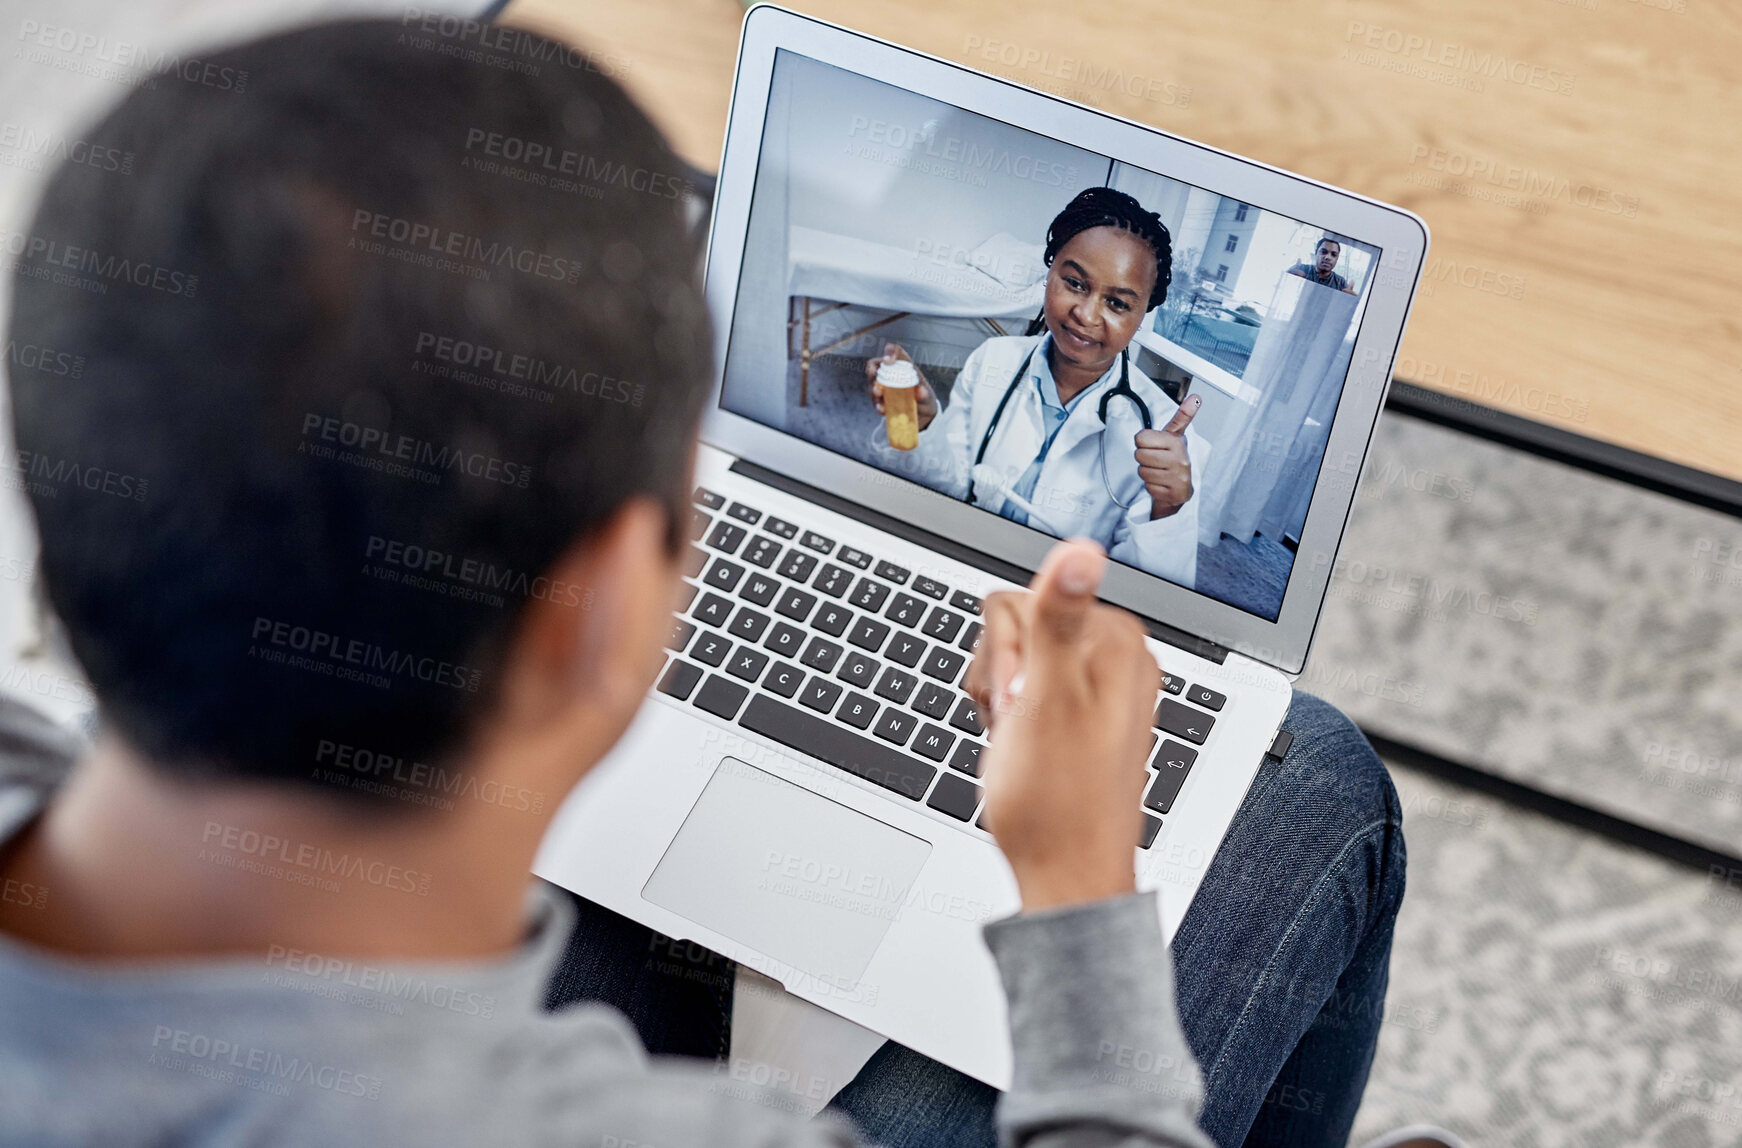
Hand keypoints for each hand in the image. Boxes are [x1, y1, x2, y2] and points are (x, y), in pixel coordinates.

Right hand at [865, 342, 938, 431]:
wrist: (923, 414)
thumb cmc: (925, 398)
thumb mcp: (928, 396)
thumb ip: (924, 393)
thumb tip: (921, 391)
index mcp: (904, 367)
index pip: (895, 352)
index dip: (889, 352)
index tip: (888, 360)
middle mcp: (891, 374)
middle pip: (876, 366)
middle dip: (872, 370)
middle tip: (873, 375)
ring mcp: (884, 387)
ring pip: (872, 384)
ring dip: (873, 389)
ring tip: (879, 395)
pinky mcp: (882, 401)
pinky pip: (876, 401)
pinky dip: (878, 404)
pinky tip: (881, 408)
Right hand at [962, 540, 1160, 911]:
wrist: (1066, 875)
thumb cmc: (1057, 801)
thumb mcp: (1048, 698)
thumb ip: (1058, 617)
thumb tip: (1080, 549)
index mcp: (1116, 640)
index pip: (1017, 602)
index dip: (1001, 655)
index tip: (1020, 699)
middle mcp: (1117, 658)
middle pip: (1016, 629)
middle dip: (1000, 677)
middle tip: (1018, 726)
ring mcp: (1101, 689)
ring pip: (1016, 661)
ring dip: (1002, 701)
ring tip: (1020, 743)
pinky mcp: (1084, 717)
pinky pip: (1029, 692)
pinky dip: (1013, 719)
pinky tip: (1024, 750)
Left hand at [1133, 394, 1199, 519]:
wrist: (1180, 487)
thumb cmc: (1173, 457)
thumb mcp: (1175, 435)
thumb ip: (1182, 416)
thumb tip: (1196, 397)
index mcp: (1176, 442)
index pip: (1140, 438)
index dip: (1143, 442)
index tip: (1153, 445)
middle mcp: (1180, 460)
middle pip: (1139, 455)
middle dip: (1144, 458)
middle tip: (1155, 460)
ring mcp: (1177, 478)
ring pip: (1142, 472)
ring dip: (1146, 473)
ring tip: (1158, 471)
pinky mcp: (1173, 494)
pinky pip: (1148, 487)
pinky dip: (1151, 486)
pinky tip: (1161, 483)